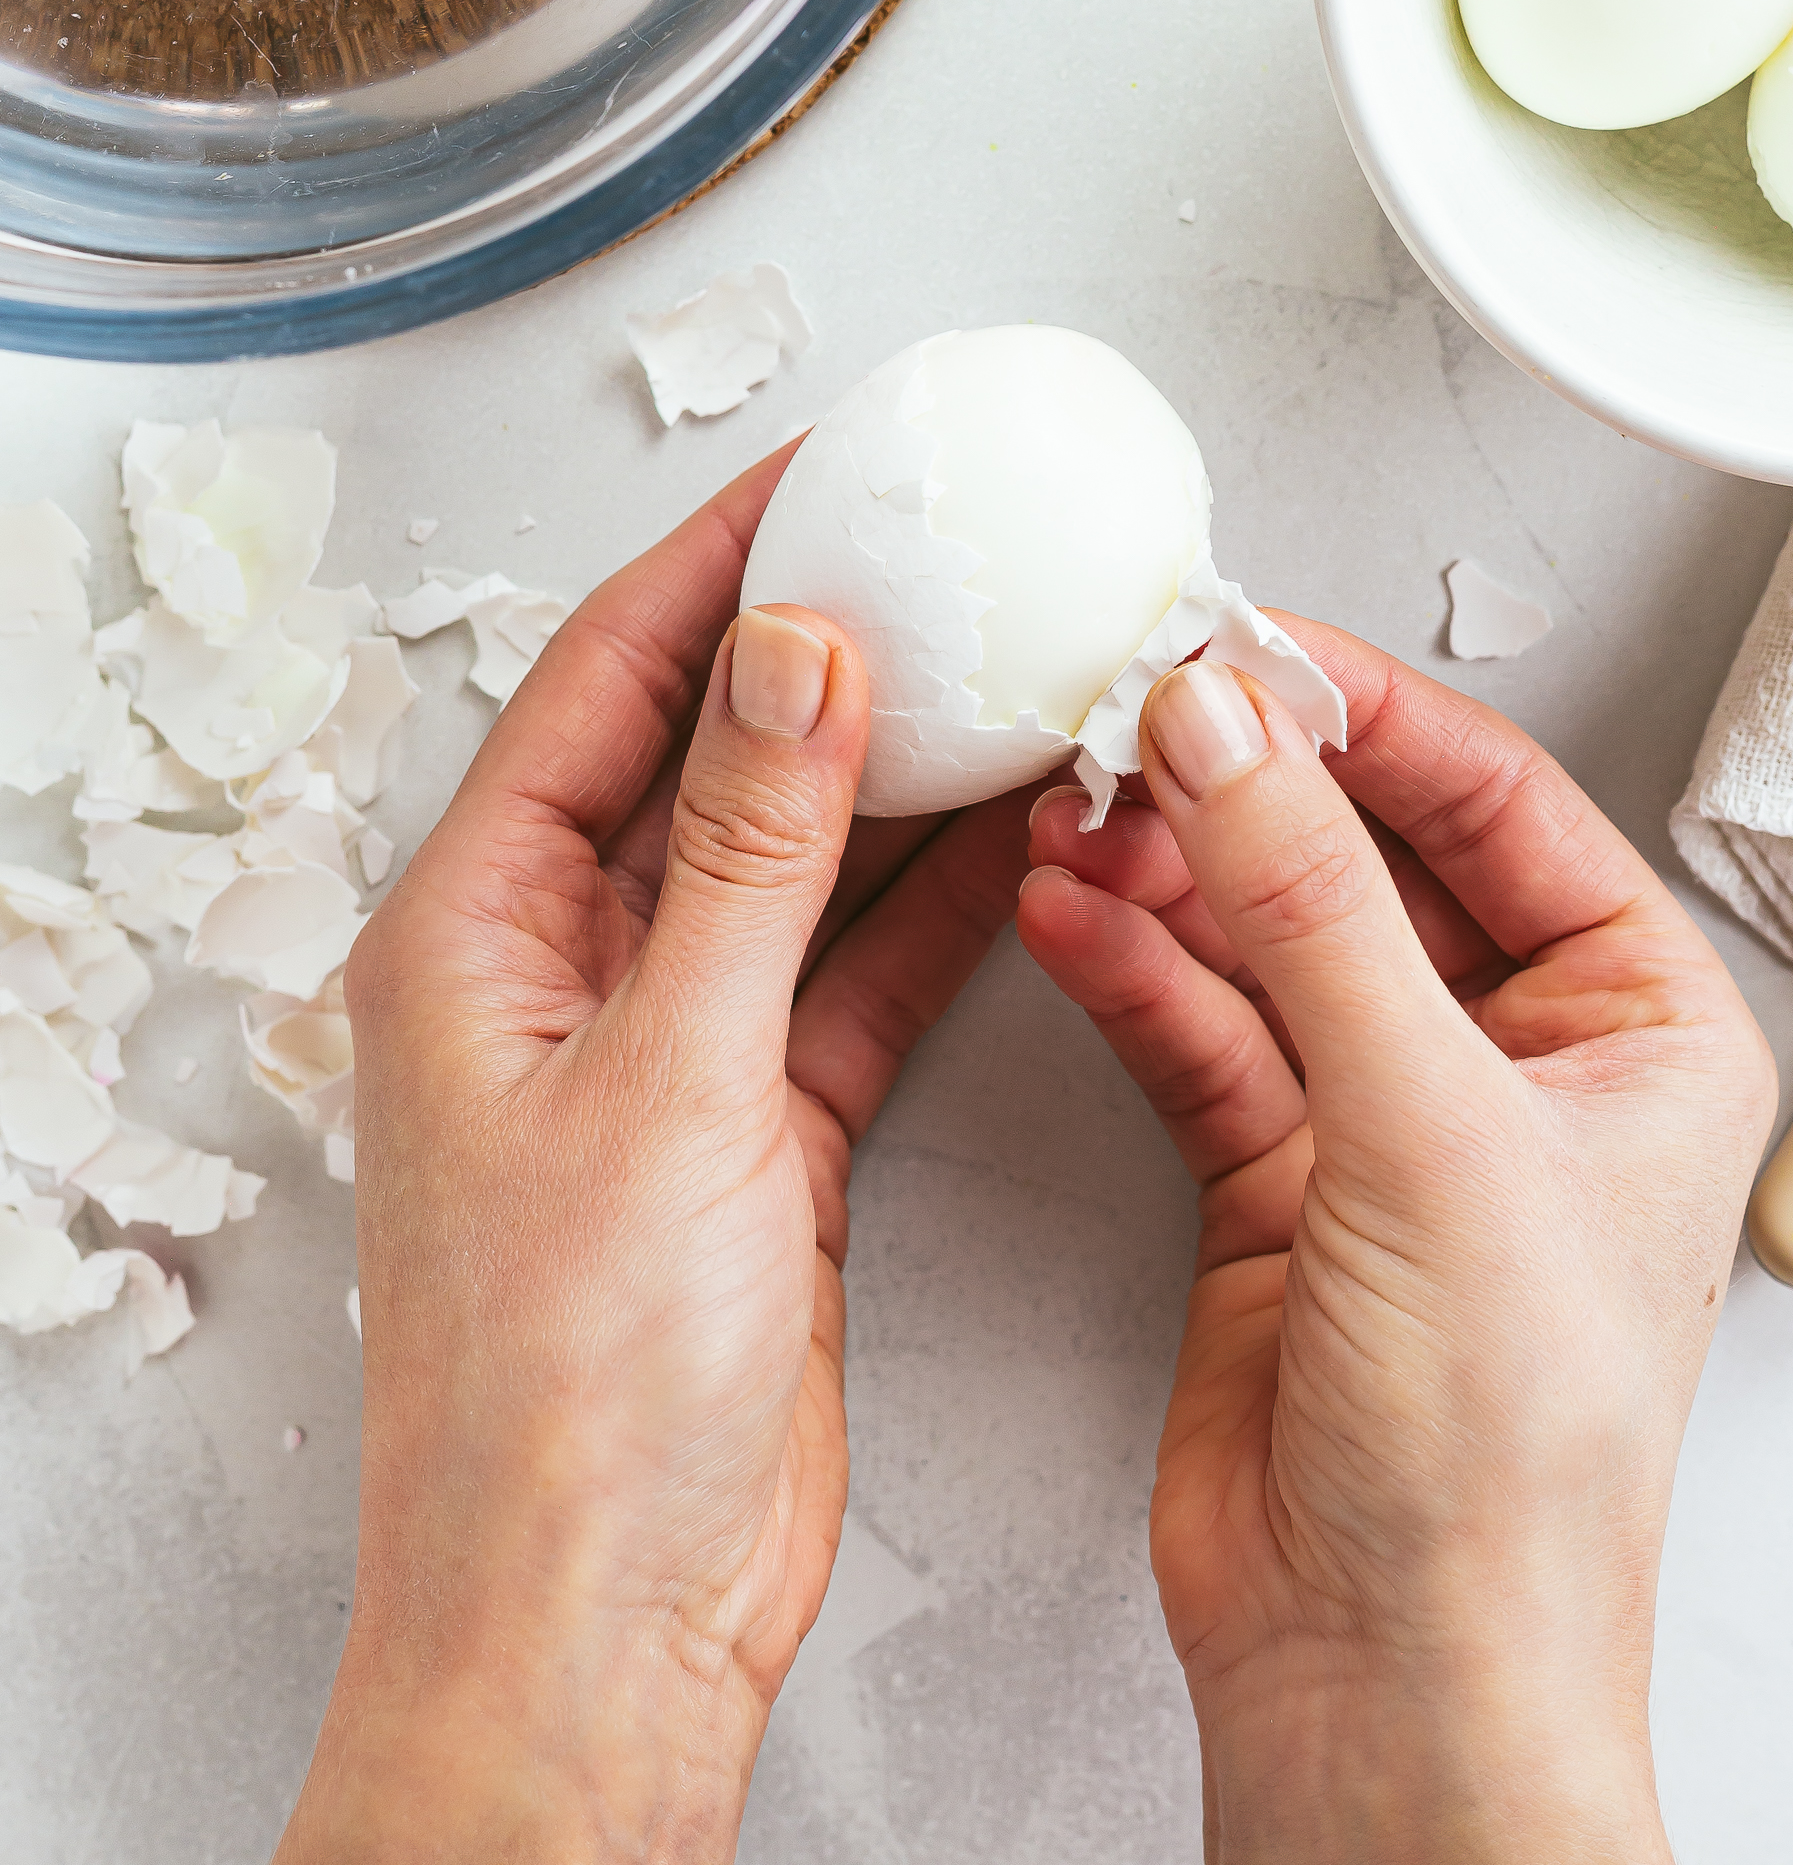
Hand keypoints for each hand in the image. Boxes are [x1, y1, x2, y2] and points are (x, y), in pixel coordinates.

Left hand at [277, 448, 1031, 1864]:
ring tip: (1004, 674)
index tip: (823, 479)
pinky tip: (1009, 843)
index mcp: (477, 932)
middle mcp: (560, 971)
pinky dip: (929, 909)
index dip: (717, 566)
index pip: (603, 682)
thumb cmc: (569, 1396)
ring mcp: (664, 1045)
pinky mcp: (754, 1123)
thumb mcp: (671, 1079)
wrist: (608, 1617)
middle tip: (939, 557)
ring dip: (894, 778)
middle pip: (702, 755)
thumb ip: (746, 856)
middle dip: (820, 654)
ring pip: (793, 859)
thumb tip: (794, 657)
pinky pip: (849, 970)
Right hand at [1018, 623, 1775, 1864]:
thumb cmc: (1508, 1462)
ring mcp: (1384, 1117)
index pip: (1502, 803)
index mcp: (1635, 1029)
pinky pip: (1193, 1028)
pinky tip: (1067, 914)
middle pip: (1366, 857)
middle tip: (1138, 717)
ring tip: (1078, 811)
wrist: (1388, 1672)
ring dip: (1166, 872)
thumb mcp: (1426, 1129)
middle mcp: (1514, 1061)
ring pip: (1262, 936)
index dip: (1371, 714)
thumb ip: (1311, 908)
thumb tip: (1233, 727)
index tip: (1249, 644)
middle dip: (1248, 789)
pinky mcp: (1271, 1178)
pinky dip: (1126, 966)